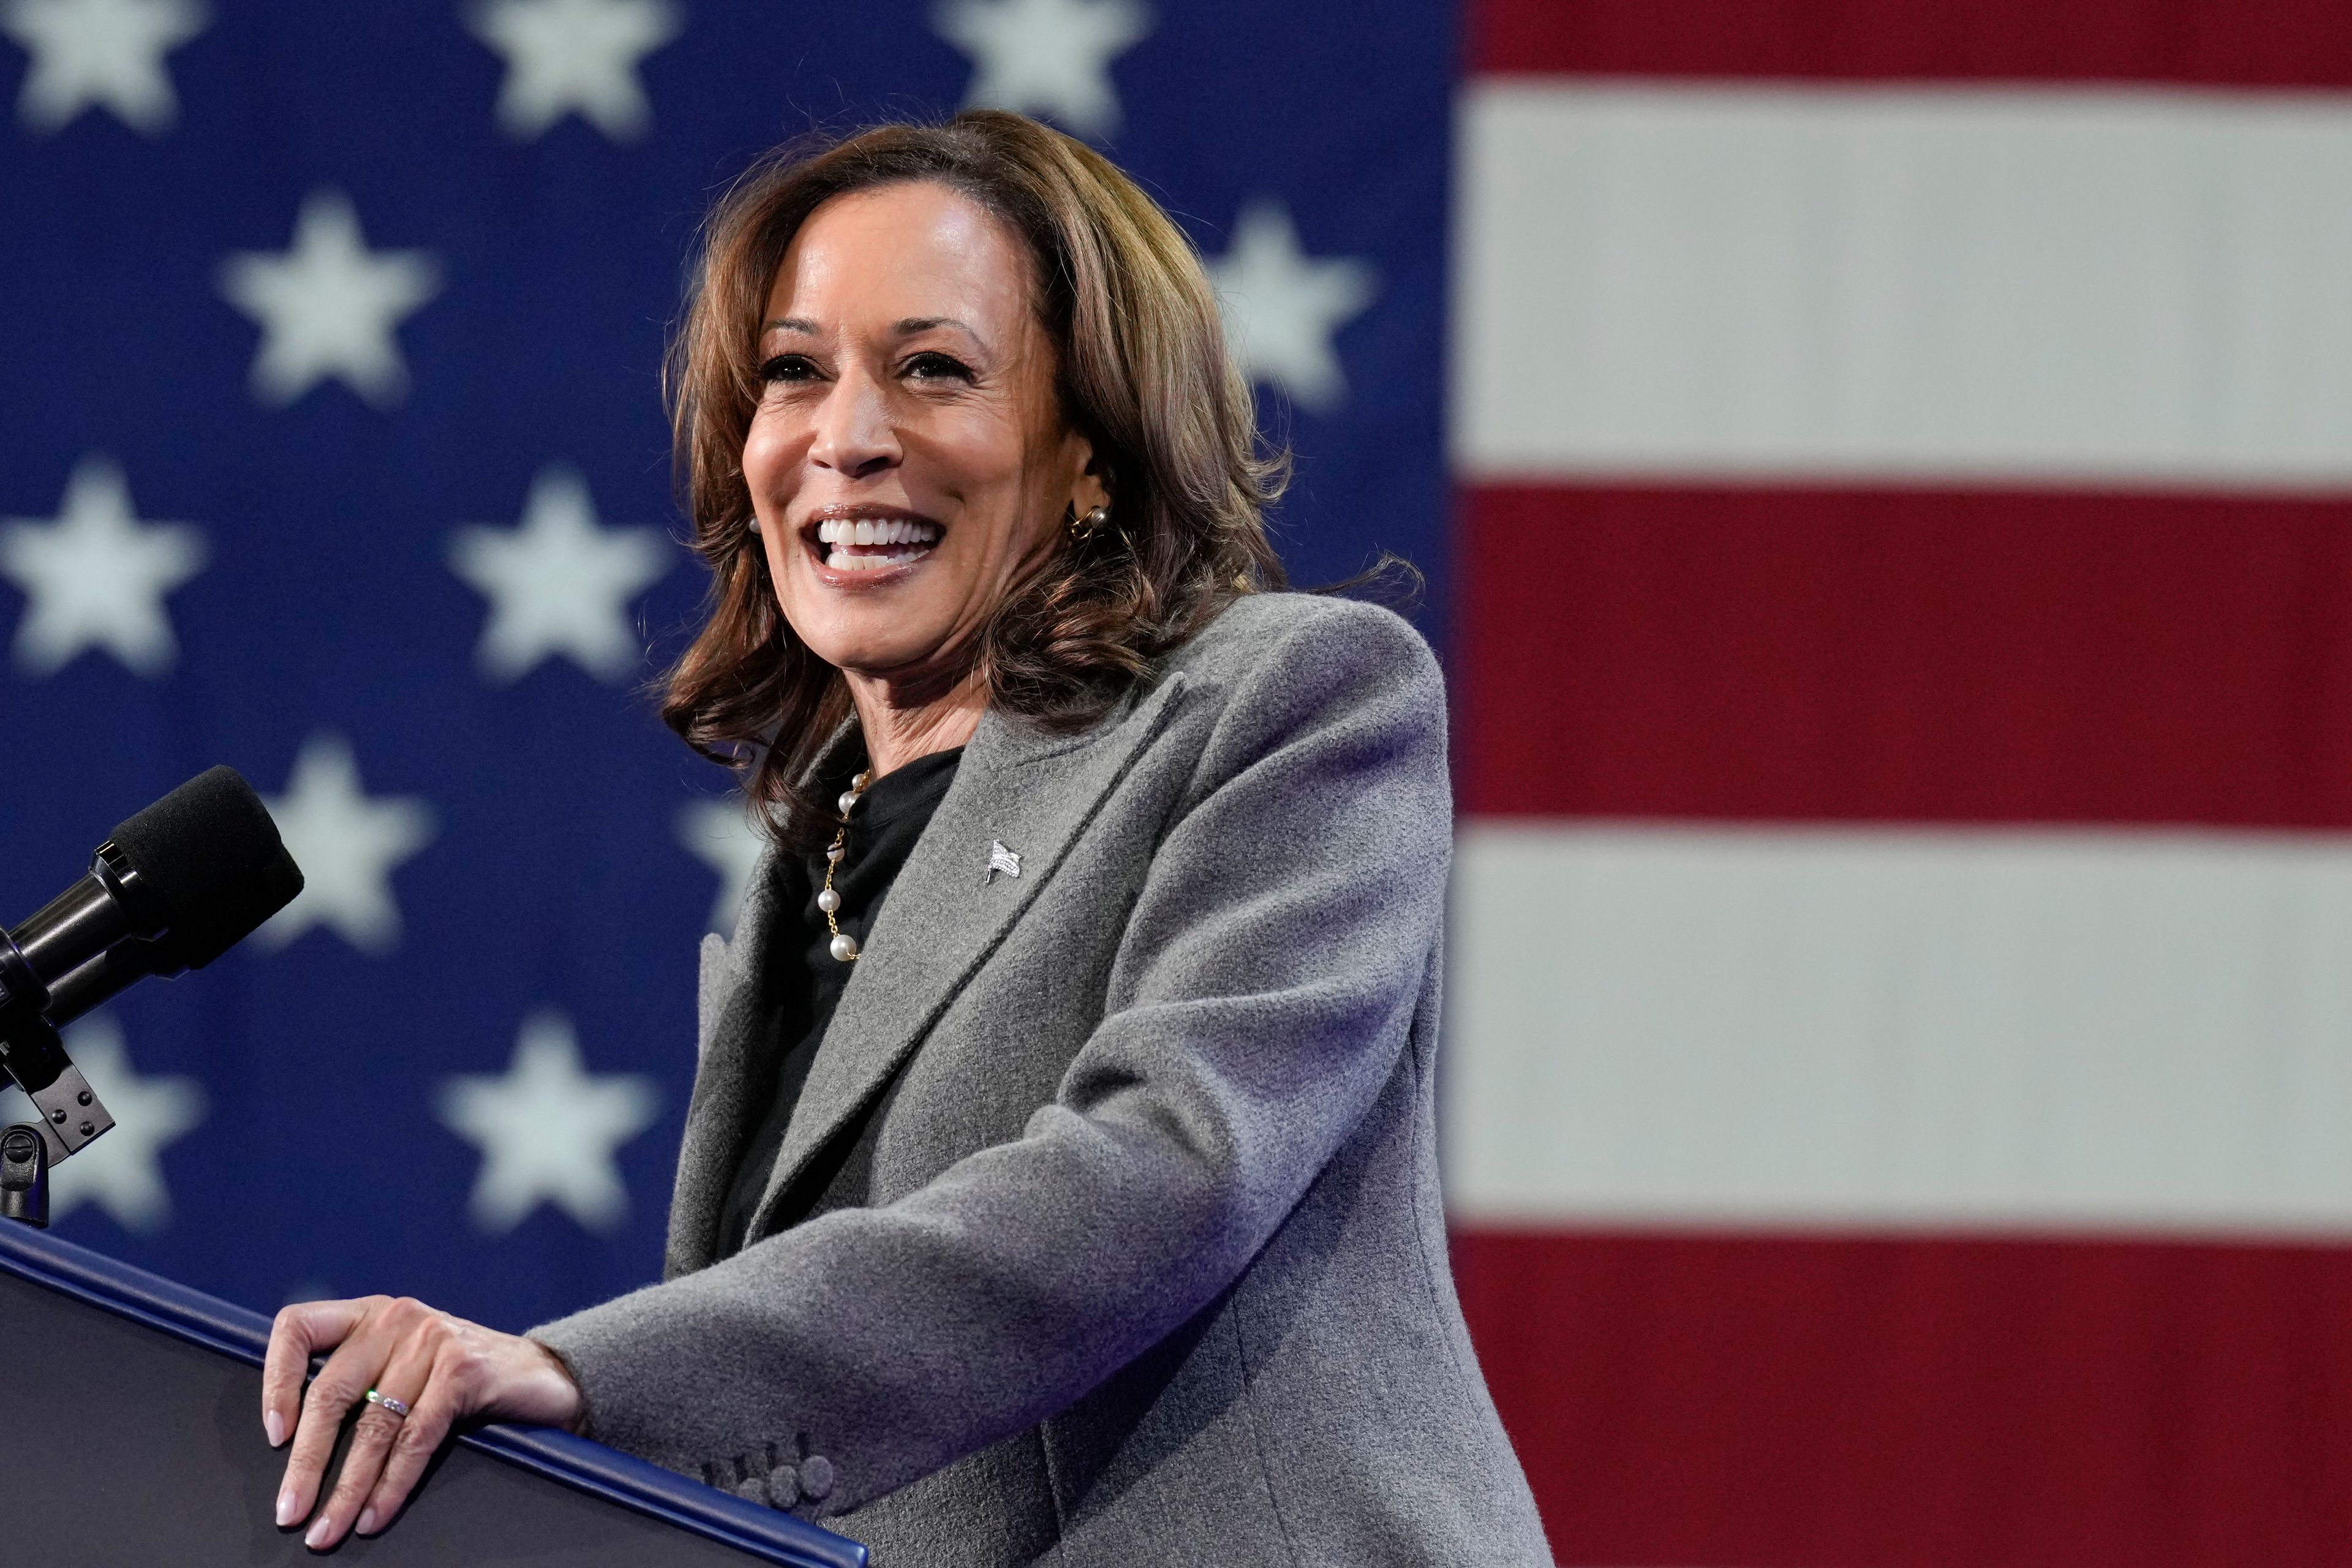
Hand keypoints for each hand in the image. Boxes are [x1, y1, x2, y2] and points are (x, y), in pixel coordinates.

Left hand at [262, 1294, 585, 1548]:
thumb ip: (361, 1380)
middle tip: (290, 1511)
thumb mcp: (405, 1364)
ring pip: (373, 1426)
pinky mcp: (462, 1371)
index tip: (275, 1434)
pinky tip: (375, 1514)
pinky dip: (391, 1485)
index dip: (275, 1380)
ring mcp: (432, 1341)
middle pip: (331, 1392)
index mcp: (371, 1314)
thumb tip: (296, 1446)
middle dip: (307, 1462)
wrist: (547, 1377)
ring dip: (345, 1489)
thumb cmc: (465, 1379)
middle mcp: (397, 1318)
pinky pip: (414, 1440)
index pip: (299, 1327)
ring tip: (327, 1529)